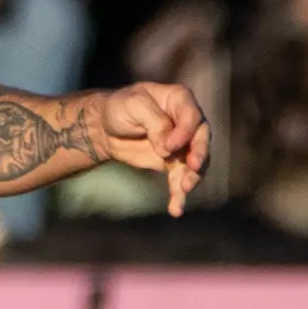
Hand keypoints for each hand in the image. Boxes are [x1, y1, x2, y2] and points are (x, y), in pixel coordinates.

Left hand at [97, 81, 210, 216]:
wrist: (105, 127)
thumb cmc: (120, 108)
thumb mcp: (133, 106)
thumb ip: (155, 122)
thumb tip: (169, 148)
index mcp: (179, 99)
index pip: (192, 116)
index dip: (185, 132)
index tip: (170, 146)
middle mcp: (187, 121)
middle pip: (202, 139)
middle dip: (199, 155)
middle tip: (192, 167)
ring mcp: (183, 144)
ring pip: (196, 163)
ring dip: (192, 177)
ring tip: (183, 190)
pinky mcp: (174, 163)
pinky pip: (181, 179)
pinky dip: (179, 194)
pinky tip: (176, 209)